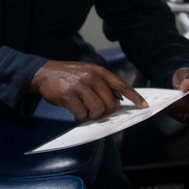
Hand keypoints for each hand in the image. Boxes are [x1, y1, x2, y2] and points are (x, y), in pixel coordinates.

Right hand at [29, 60, 147, 120]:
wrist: (44, 72)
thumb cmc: (69, 75)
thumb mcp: (87, 72)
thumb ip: (101, 84)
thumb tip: (117, 102)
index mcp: (99, 71)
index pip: (121, 85)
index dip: (134, 97)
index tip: (144, 106)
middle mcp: (91, 77)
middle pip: (110, 103)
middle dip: (105, 111)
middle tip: (96, 110)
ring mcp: (80, 86)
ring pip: (97, 110)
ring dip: (92, 115)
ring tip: (85, 111)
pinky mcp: (68, 96)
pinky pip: (82, 114)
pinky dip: (80, 117)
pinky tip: (75, 111)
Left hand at [164, 67, 188, 124]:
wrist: (185, 86)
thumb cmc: (186, 78)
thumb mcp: (185, 73)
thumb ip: (186, 78)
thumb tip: (188, 84)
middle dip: (181, 102)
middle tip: (169, 99)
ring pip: (188, 113)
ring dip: (175, 109)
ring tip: (164, 104)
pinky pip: (182, 118)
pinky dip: (174, 113)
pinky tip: (166, 108)